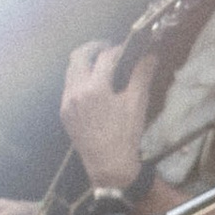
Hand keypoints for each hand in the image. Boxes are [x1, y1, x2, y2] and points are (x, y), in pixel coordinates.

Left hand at [60, 40, 156, 195]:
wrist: (108, 166)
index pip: (106, 56)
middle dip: (94, 47)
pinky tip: (94, 85)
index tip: (129, 48)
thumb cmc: (125, 135)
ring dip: (85, 62)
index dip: (119, 49)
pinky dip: (80, 78)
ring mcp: (67, 102)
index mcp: (95, 88)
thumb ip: (141, 75)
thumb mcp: (136, 104)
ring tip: (102, 64)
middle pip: (78, 56)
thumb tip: (150, 55)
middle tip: (110, 48)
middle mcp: (75, 92)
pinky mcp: (64, 113)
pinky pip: (68, 86)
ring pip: (70, 70)